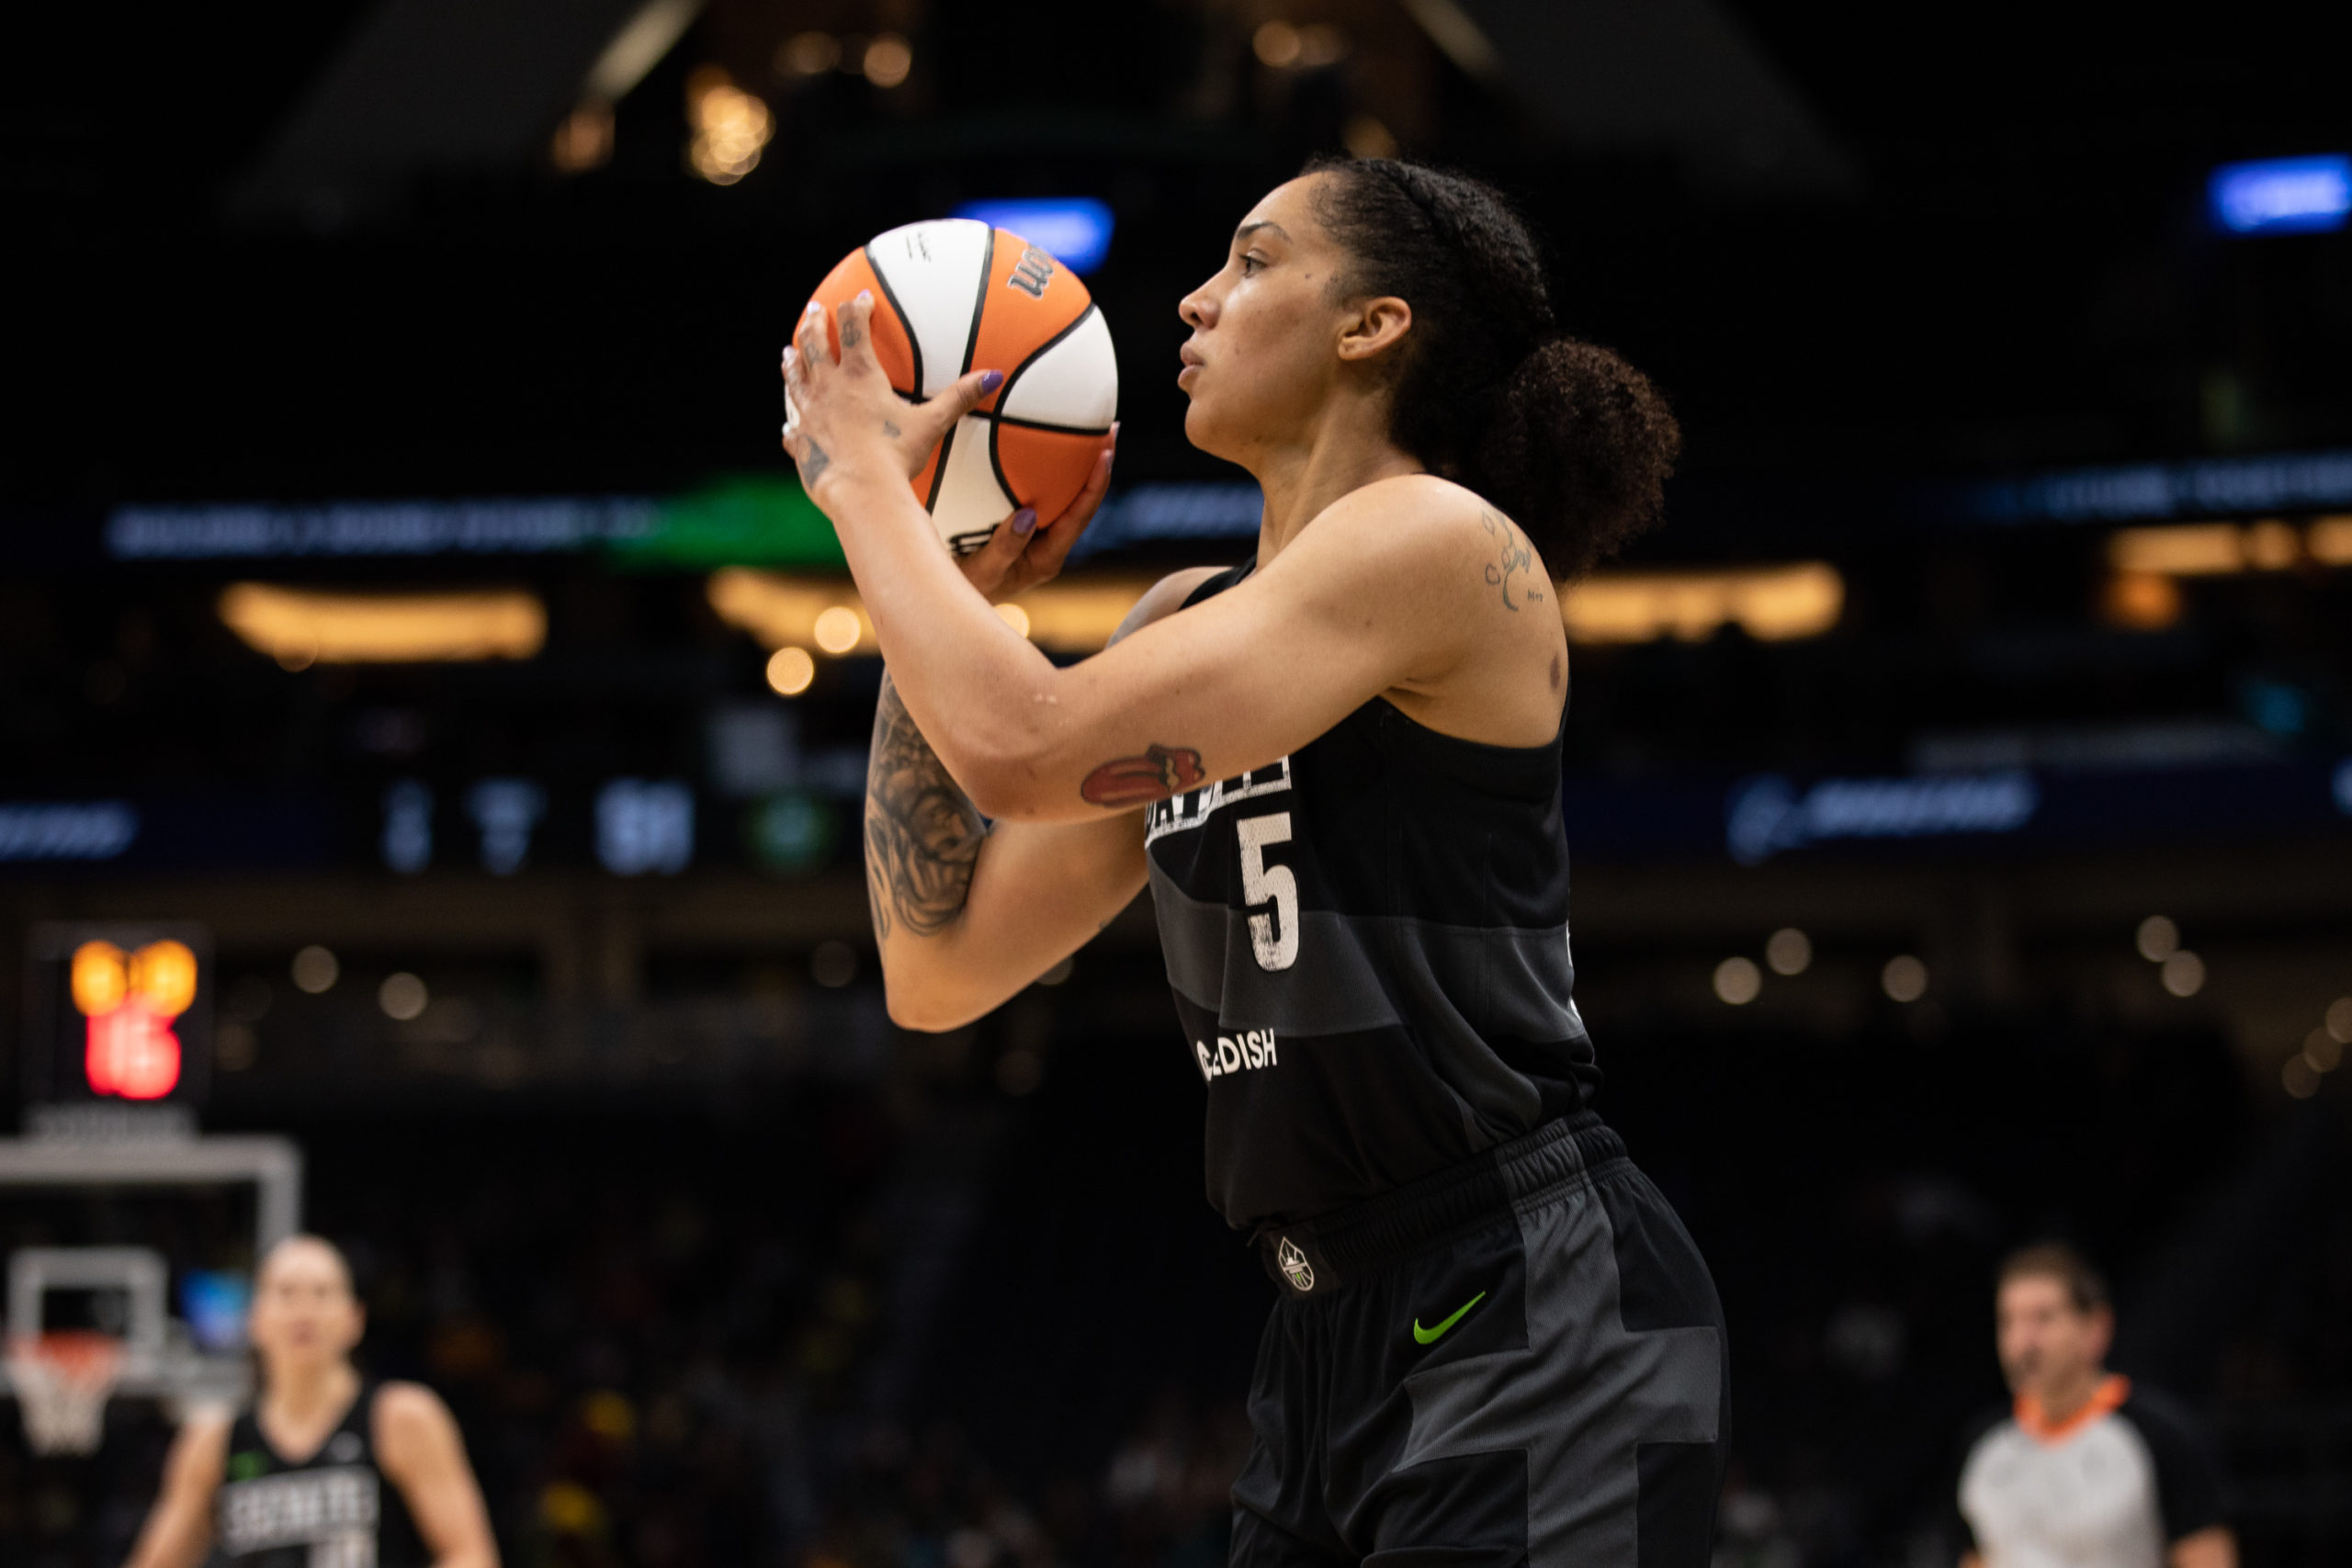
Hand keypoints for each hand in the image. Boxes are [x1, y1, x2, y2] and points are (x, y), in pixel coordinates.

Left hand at [782, 294, 1001, 504]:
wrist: (861, 492)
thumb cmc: (896, 456)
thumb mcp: (932, 423)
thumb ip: (959, 397)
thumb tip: (993, 376)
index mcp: (859, 375)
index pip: (853, 327)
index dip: (856, 308)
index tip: (861, 298)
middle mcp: (828, 388)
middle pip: (814, 344)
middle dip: (815, 324)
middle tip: (814, 310)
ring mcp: (810, 415)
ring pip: (795, 380)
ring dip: (792, 363)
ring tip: (788, 350)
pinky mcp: (802, 444)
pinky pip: (792, 430)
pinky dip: (791, 425)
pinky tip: (787, 424)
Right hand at [954, 425, 1117, 602]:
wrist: (951, 601)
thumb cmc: (964, 590)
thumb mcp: (981, 571)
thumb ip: (1004, 547)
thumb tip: (1028, 515)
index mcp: (1047, 558)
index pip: (1079, 517)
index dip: (1095, 485)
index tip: (1106, 454)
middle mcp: (1051, 547)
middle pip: (1083, 503)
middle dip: (1099, 466)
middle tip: (1110, 428)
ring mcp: (1041, 539)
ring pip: (1069, 499)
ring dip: (1082, 466)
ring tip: (1094, 432)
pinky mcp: (1028, 530)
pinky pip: (1049, 498)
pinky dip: (1057, 473)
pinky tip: (1057, 451)